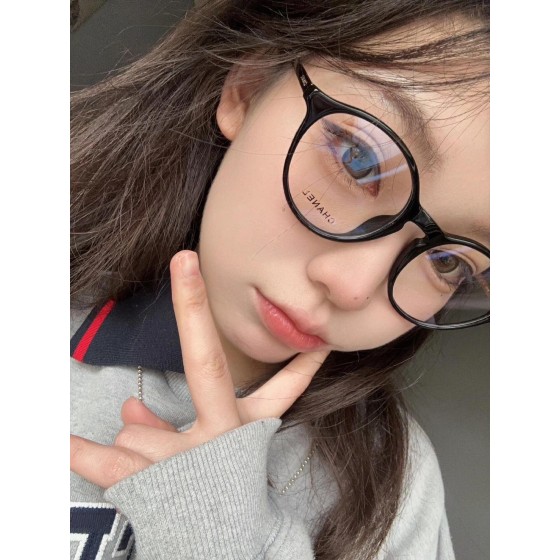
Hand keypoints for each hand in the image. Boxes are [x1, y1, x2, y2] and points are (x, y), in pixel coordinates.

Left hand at [70, 250, 328, 487]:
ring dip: (135, 448)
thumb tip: (131, 408)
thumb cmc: (216, 499)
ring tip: (144, 464)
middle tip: (184, 259)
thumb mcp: (207, 460)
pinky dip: (85, 453)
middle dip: (194, 308)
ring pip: (141, 431)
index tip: (312, 330)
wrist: (221, 552)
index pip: (281, 388)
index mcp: (244, 430)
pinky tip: (60, 440)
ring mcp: (191, 458)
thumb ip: (168, 427)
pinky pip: (110, 465)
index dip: (298, 360)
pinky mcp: (158, 484)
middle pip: (207, 364)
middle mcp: (222, 436)